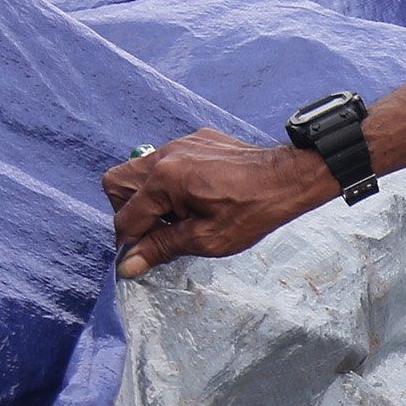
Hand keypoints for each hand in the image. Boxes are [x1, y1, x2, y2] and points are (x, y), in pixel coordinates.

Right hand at [103, 130, 334, 277]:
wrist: (287, 179)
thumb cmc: (251, 211)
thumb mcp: (205, 239)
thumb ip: (161, 248)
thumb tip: (128, 264)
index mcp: (164, 179)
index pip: (125, 217)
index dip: (130, 243)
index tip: (142, 257)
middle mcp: (165, 155)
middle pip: (118, 183)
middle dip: (128, 211)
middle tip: (156, 230)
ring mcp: (180, 144)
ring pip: (139, 169)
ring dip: (148, 197)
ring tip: (178, 215)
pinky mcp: (195, 141)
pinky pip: (165, 161)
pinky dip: (168, 182)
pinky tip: (196, 197)